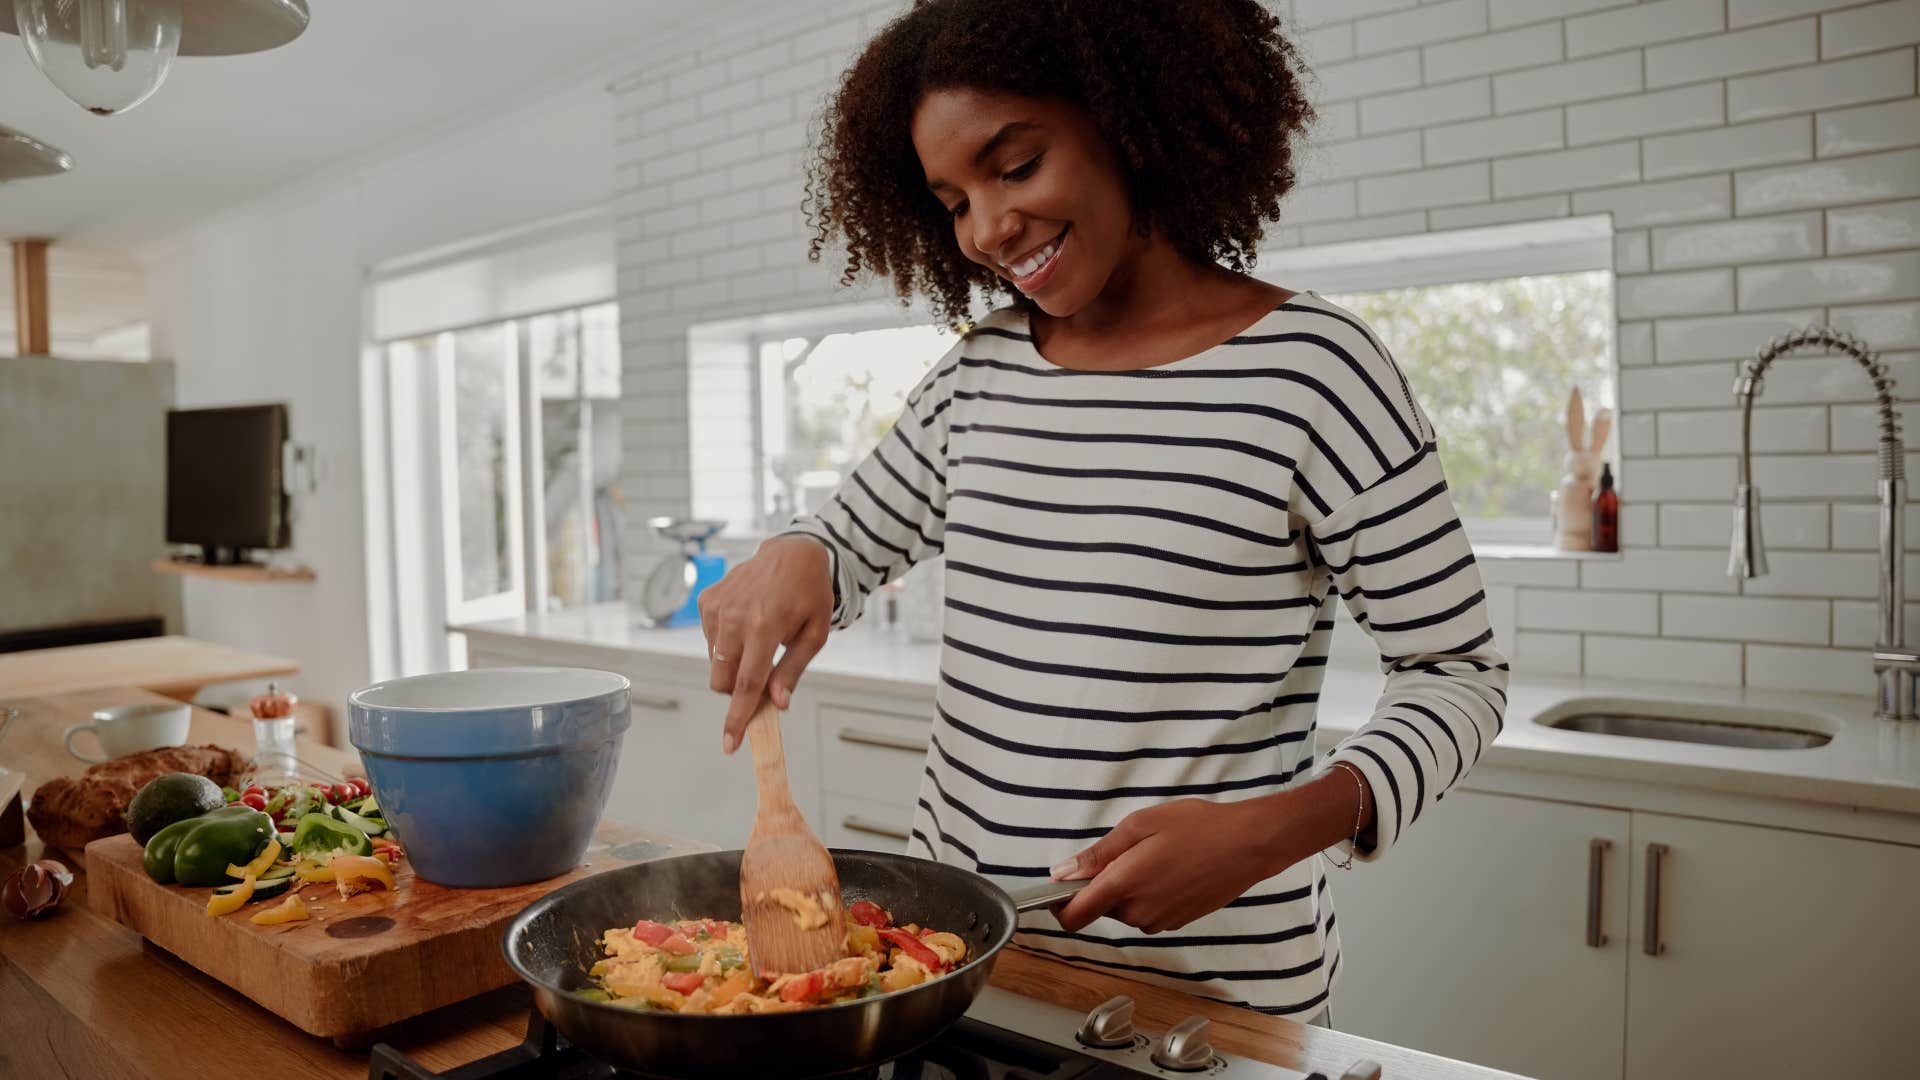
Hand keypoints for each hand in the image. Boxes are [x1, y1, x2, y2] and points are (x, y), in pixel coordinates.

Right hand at [697, 535, 833, 753]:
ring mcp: (716, 607)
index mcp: (764, 627)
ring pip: (715, 662)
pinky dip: (726, 642)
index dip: (737, 717)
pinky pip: (710, 640)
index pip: (747, 684)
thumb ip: (793, 669)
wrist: (791, 553)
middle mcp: (734, 617)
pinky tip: (746, 622)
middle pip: (722, 679)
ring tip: (759, 637)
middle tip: (761, 672)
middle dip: (737, 688)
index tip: (729, 743)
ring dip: (734, 663)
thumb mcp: (815, 633)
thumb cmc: (808, 594)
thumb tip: (778, 703)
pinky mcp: (706, 601)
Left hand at [1051, 785, 1353, 933]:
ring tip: (1157, 854)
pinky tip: (1172, 868)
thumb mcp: (1139, 825)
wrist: (1248, 844)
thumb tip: (1063, 872)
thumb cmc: (1198, 828)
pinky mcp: (1179, 922)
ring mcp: (1161, 921)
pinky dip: (1151, 893)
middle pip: (1101, 907)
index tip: (1061, 885)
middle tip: (1130, 849)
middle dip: (1105, 883)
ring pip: (1126, 909)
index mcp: (1123, 886)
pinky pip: (1149, 911)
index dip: (1059, 904)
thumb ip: (1097, 853)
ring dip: (1130, 887)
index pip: (1074, 916)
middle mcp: (1139, 912)